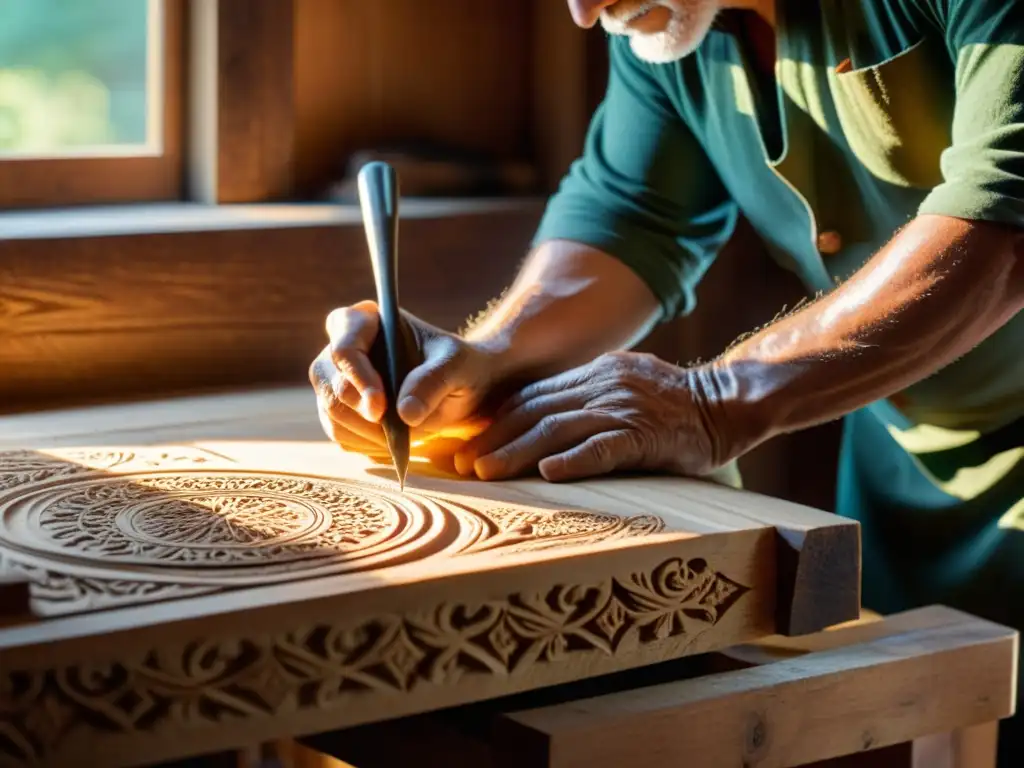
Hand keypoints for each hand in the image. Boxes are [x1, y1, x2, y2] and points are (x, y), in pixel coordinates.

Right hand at [308, 300, 503, 460]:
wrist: (461, 388)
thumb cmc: (458, 365)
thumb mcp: (457, 365)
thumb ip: (433, 381)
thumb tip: (406, 412)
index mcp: (366, 320)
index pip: (345, 346)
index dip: (357, 377)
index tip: (380, 407)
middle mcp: (344, 346)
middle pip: (328, 381)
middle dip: (361, 412)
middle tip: (397, 432)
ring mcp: (337, 379)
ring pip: (331, 411)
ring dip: (366, 433)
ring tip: (404, 435)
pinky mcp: (341, 409)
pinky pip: (339, 433)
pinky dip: (365, 444)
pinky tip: (393, 441)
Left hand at [454, 351, 732, 481]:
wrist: (728, 403)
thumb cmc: (676, 407)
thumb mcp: (625, 390)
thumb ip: (588, 401)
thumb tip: (546, 429)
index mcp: (594, 374)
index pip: (532, 397)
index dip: (496, 421)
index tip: (467, 443)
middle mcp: (602, 385)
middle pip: (535, 411)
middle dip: (493, 438)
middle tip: (461, 464)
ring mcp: (623, 408)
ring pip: (558, 428)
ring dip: (517, 451)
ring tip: (487, 472)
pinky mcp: (647, 434)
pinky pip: (604, 447)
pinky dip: (574, 460)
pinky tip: (548, 474)